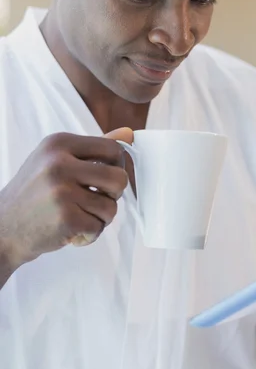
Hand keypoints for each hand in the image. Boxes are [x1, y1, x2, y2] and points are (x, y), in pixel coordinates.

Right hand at [0, 128, 131, 269]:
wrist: (3, 229)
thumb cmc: (34, 193)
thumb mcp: (55, 160)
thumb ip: (93, 148)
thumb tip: (129, 134)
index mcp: (59, 142)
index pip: (113, 149)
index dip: (117, 167)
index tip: (105, 179)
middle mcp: (59, 163)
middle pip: (118, 178)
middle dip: (113, 195)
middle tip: (96, 200)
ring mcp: (61, 191)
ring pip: (111, 206)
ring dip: (100, 218)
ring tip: (80, 217)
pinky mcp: (65, 218)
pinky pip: (98, 227)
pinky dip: (89, 234)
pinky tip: (72, 231)